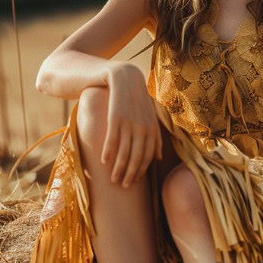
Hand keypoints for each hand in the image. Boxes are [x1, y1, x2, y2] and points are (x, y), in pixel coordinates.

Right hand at [101, 63, 162, 186]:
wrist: (124, 76)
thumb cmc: (136, 100)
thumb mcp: (149, 117)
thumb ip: (155, 137)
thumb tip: (159, 159)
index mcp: (152, 129)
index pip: (147, 156)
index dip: (140, 171)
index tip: (133, 182)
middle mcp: (142, 127)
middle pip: (137, 157)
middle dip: (130, 174)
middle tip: (122, 186)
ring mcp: (129, 122)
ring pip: (125, 151)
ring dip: (118, 167)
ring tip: (113, 180)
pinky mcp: (116, 116)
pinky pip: (112, 138)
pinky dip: (109, 151)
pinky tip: (104, 161)